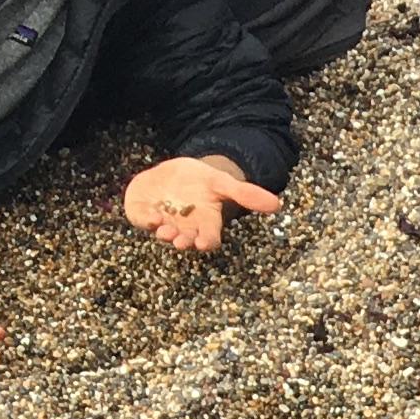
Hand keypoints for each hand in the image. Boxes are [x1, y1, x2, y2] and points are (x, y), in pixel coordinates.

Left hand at [120, 155, 285, 254]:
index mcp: (204, 223)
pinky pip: (141, 219)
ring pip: (163, 233)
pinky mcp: (142, 212)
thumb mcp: (223, 183)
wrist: (174, 175)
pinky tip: (150, 215)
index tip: (206, 243)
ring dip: (164, 233)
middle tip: (181, 242)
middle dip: (183, 241)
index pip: (209, 238)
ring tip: (165, 231)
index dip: (207, 241)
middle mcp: (184, 227)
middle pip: (185, 239)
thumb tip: (278, 205)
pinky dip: (144, 218)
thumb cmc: (201, 182)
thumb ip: (246, 194)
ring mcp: (162, 222)